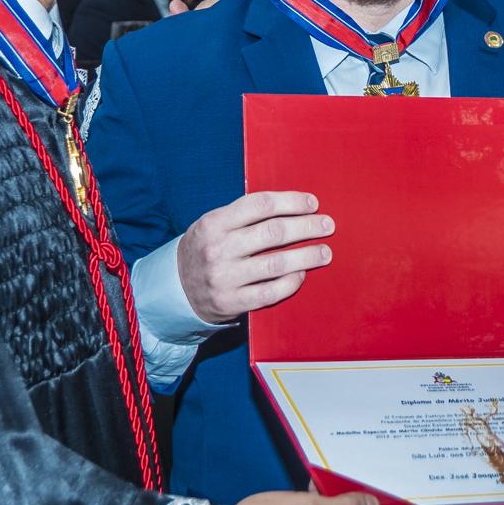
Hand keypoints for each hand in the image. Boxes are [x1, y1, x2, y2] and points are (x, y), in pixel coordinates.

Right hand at [178, 191, 334, 322]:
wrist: (176, 288)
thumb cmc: (206, 249)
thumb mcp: (214, 225)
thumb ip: (245, 216)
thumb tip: (293, 207)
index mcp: (214, 222)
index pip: (260, 205)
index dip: (291, 202)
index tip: (312, 204)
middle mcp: (218, 249)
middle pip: (273, 232)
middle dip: (307, 227)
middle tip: (327, 225)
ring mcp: (224, 277)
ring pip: (276, 264)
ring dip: (307, 256)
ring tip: (325, 252)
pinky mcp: (231, 302)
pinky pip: (269, 293)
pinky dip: (290, 283)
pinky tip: (301, 274)